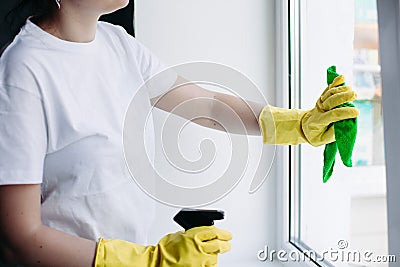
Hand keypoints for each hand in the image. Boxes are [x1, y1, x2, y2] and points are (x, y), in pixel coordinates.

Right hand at [95, 226, 231, 266]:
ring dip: (218, 253)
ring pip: (215, 256)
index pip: (214, 231)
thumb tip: (200, 234)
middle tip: (228, 242)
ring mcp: (199, 260)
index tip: (227, 234)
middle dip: (226, 243)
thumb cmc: (164, 249)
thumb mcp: (179, 234)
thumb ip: (191, 234)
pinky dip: (211, 263)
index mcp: (193, 235)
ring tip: (220, 251)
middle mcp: (198, 247)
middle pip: (218, 244)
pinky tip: (211, 261)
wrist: (156, 262)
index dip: (224, 232)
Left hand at [301, 75, 358, 145]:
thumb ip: (334, 133)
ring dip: (341, 90)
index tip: (356, 112)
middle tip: (354, 95)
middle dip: (343, 97)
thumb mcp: (323, 140)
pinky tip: (342, 77)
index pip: (333, 115)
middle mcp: (319, 110)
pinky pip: (328, 89)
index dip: (345, 113)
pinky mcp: (322, 98)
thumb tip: (346, 123)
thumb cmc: (316, 135)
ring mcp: (320, 103)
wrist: (304, 127)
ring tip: (351, 91)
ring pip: (329, 93)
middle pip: (331, 101)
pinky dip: (334, 82)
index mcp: (319, 122)